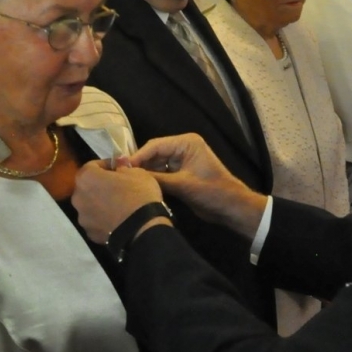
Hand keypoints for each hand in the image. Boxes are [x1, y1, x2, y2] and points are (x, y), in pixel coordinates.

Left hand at [73, 159, 163, 243]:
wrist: (142, 228)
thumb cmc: (138, 194)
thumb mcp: (136, 172)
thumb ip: (123, 167)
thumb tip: (119, 164)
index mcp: (86, 177)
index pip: (92, 166)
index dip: (107, 165)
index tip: (119, 168)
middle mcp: (78, 197)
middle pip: (88, 187)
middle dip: (100, 185)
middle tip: (118, 187)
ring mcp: (82, 217)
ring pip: (90, 206)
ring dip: (100, 203)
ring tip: (118, 206)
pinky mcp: (90, 234)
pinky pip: (96, 222)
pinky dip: (103, 219)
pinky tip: (117, 220)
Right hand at [127, 134, 265, 236]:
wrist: (231, 208)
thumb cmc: (212, 192)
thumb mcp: (183, 185)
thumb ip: (157, 179)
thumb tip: (131, 176)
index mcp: (186, 143)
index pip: (155, 145)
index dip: (138, 156)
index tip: (122, 168)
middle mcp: (182, 148)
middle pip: (154, 154)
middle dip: (139, 165)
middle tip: (121, 176)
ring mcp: (181, 161)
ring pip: (156, 164)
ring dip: (145, 173)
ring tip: (126, 182)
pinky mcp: (180, 174)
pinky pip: (161, 174)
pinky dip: (152, 180)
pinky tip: (139, 187)